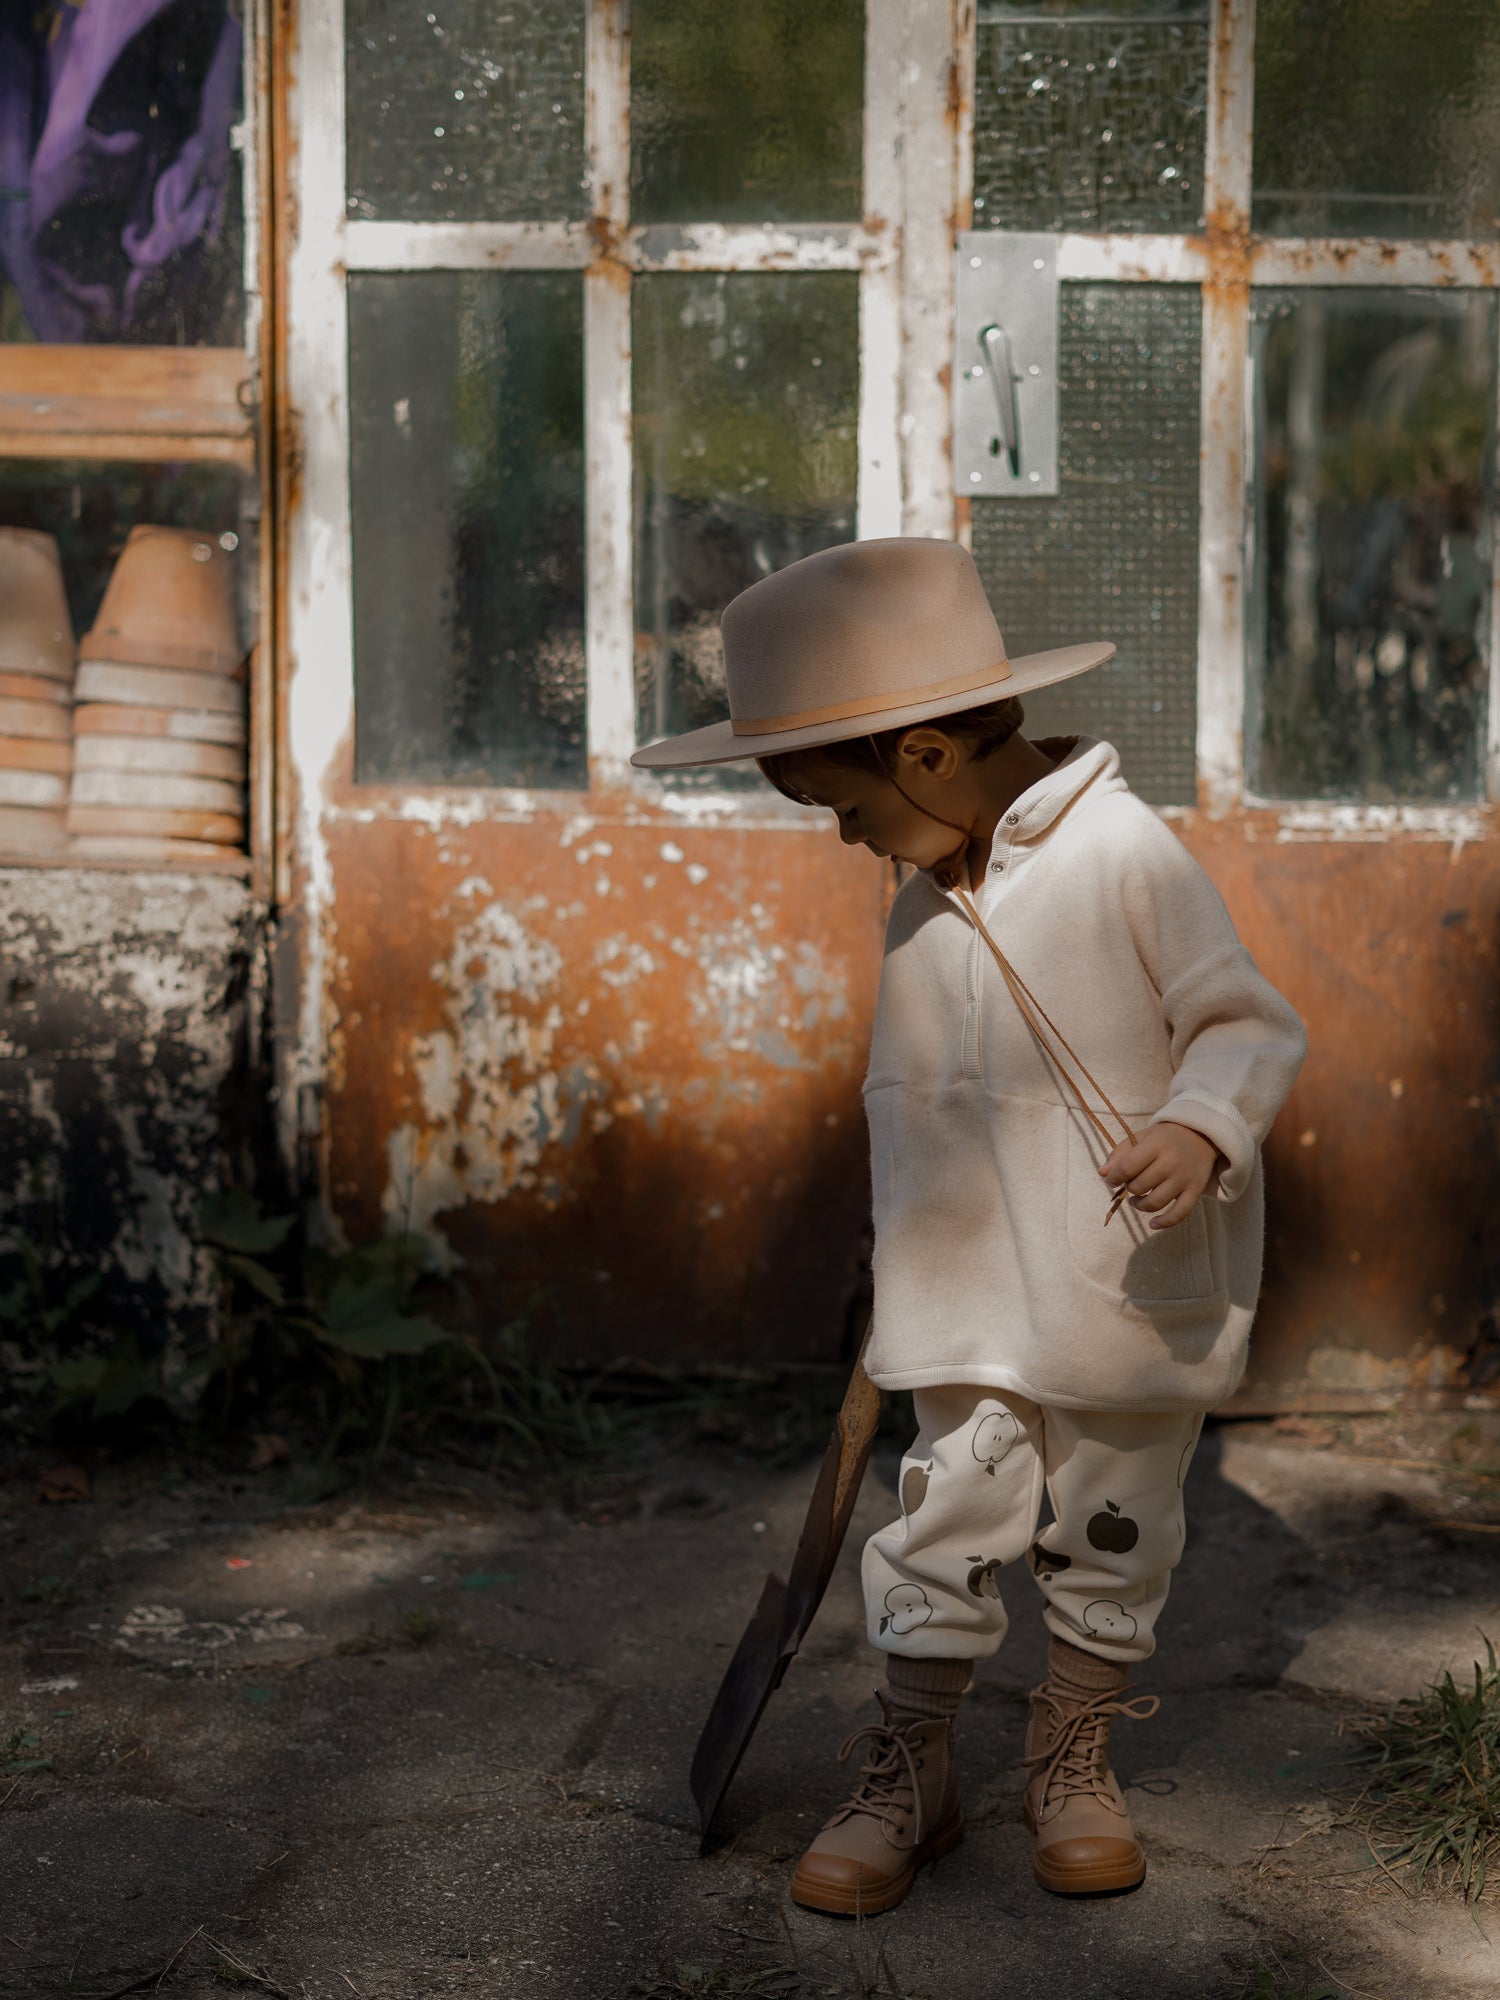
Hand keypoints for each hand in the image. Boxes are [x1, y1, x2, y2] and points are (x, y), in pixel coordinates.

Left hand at [1100, 1122, 1218, 1231]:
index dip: (1114, 1177)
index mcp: (1156, 1145)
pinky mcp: (1196, 1191)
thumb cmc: (1165, 1137)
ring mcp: (1184, 1178)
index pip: (1127, 1167)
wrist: (1201, 1135)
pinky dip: (1165, 1222)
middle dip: (1129, 1188)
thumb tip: (1102, 1173)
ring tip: (1136, 1201)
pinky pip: (1180, 1213)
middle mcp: (1171, 1162)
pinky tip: (1153, 1224)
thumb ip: (1120, 1153)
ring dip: (1140, 1205)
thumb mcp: (1142, 1136)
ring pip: (1155, 1202)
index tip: (1112, 1179)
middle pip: (1140, 1186)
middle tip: (1130, 1183)